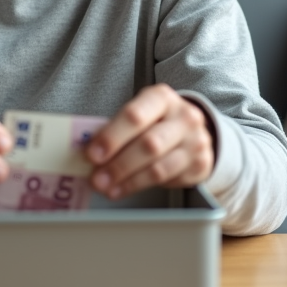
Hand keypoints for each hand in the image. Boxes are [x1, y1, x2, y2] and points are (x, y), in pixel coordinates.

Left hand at [86, 84, 213, 198]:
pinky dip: (140, 186)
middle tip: (96, 178)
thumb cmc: (157, 122)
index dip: (112, 136)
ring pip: (158, 166)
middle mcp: (183, 117)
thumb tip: (86, 148)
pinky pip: (167, 180)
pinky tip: (123, 189)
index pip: (135, 115)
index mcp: (161, 97)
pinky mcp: (199, 165)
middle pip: (148, 143)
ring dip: (128, 180)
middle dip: (118, 164)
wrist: (193, 132)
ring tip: (107, 187)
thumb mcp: (140, 115)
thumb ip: (117, 128)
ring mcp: (195, 142)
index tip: (92, 154)